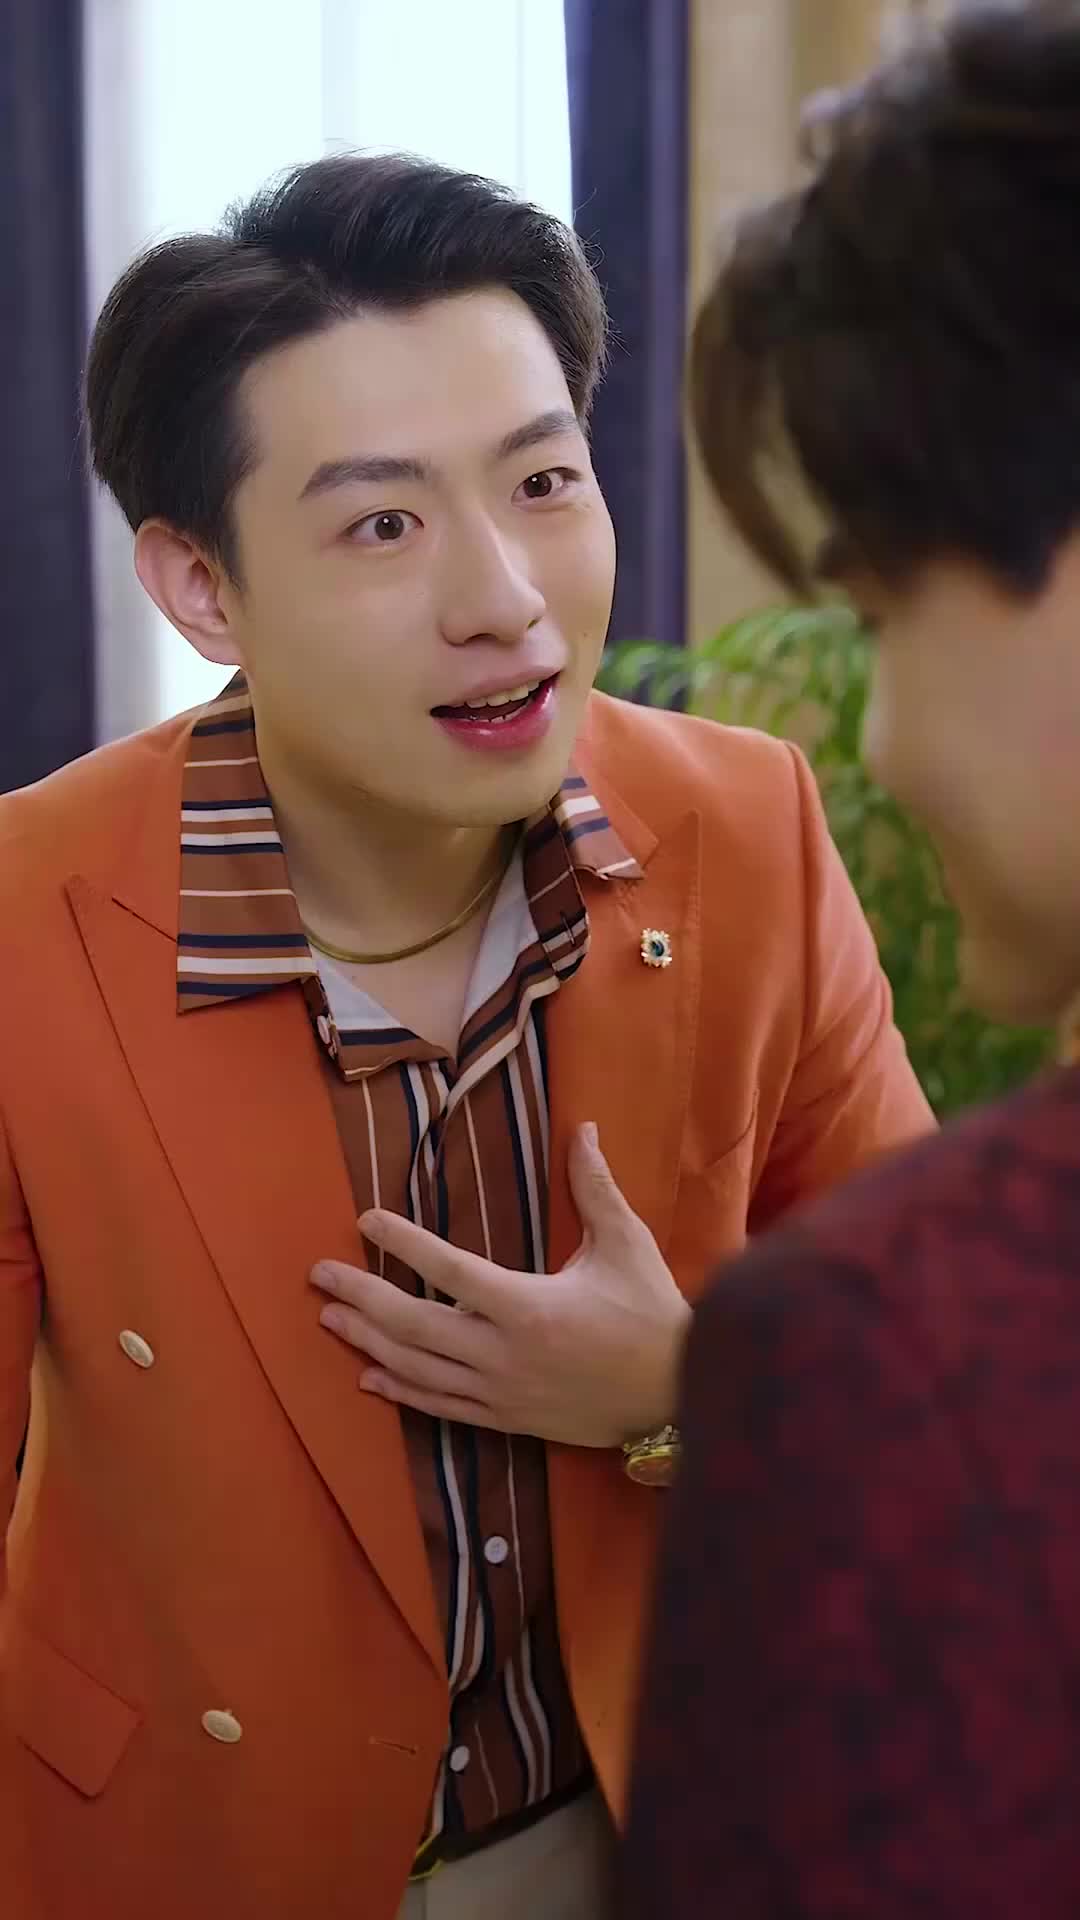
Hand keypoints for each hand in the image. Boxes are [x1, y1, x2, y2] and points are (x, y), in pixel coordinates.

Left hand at [311, 1123, 691, 1447]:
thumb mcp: (626, 1244)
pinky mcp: (507, 1419)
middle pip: (414, 1324)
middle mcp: (505, 1353)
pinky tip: (369, 1377)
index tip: (366, 1219)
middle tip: (319, 1275)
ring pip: (418, 1369)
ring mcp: (502, 1391)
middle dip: (361, 1296)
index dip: (403, 1242)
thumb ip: (596, 1188)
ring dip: (368, 1341)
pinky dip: (402, 1391)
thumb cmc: (652, 1312)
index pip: (450, 1270)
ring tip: (329, 1316)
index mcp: (529, 1306)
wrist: (677, 1394)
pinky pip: (441, 1407)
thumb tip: (584, 1130)